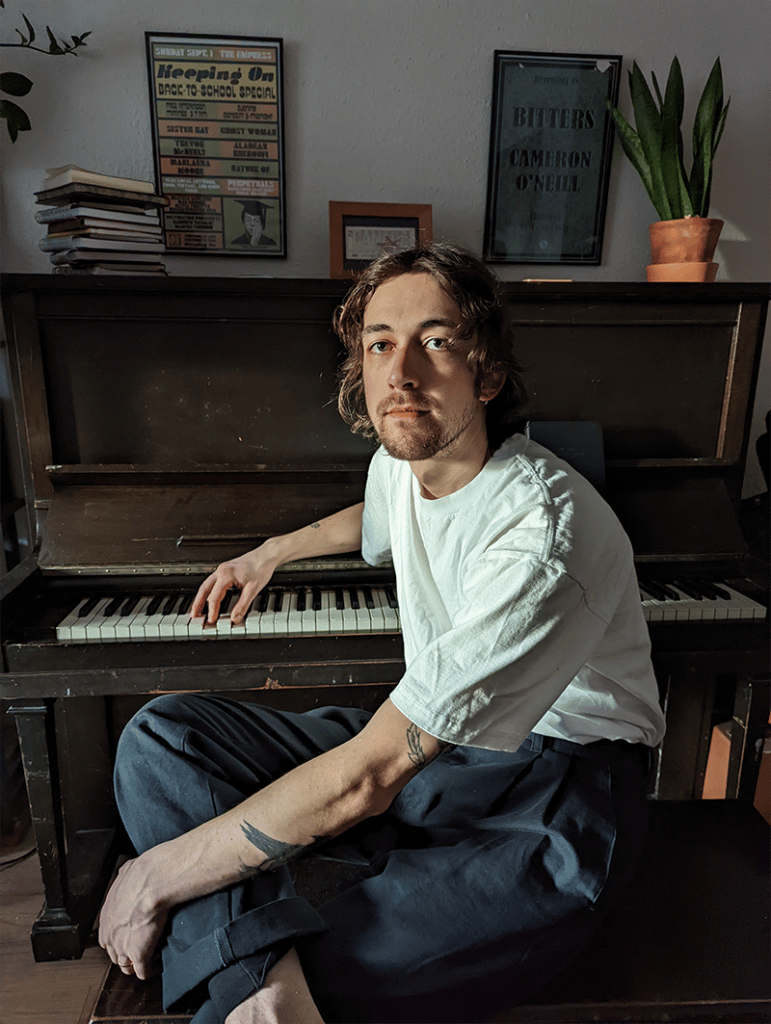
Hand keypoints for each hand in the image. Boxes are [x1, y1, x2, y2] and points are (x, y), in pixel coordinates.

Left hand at [98, 855, 168, 979]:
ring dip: (135, 965)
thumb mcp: (126, 873)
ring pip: (127, 966)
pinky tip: (154, 967)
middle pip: (115, 955)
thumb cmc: (140, 876)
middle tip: (137, 952)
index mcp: (106, 919)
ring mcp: (123, 947)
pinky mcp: (139, 955)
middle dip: (125, 955)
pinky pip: (143, 972)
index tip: (128, 938)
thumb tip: (128, 873)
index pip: (108, 939)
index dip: (119, 940)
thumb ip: (124, 879)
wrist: (150, 883)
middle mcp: (111, 936)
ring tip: (146, 962)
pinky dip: (149, 971)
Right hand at [191, 545, 278, 624]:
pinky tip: (210, 598)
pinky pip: (213, 582)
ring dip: (201, 597)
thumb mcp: (253, 589)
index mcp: (226, 574)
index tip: (212, 620)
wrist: (267, 555)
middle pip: (204, 589)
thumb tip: (235, 618)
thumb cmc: (261, 567)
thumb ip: (243, 605)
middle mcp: (221, 571)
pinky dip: (209, 591)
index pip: (214, 597)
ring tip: (198, 609)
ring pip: (207, 585)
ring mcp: (222, 569)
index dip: (212, 611)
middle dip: (197, 603)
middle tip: (193, 615)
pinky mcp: (226, 570)